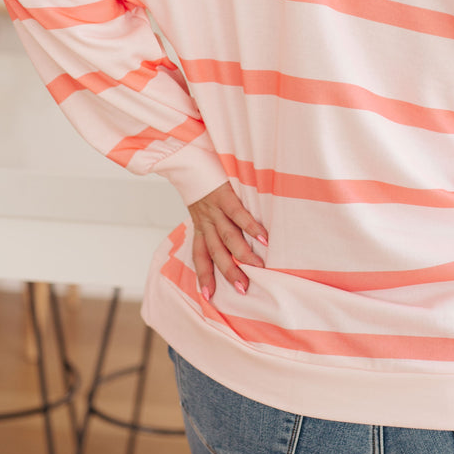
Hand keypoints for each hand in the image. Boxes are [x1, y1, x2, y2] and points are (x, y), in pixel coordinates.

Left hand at [189, 182, 267, 299]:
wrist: (189, 157)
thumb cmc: (203, 183)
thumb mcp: (202, 206)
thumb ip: (213, 222)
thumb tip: (231, 239)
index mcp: (200, 225)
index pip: (200, 256)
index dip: (204, 275)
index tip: (209, 297)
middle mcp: (206, 221)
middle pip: (216, 252)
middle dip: (229, 272)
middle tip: (243, 288)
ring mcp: (214, 209)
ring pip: (228, 237)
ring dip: (242, 254)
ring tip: (258, 268)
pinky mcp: (223, 195)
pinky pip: (237, 214)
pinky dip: (250, 226)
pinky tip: (264, 238)